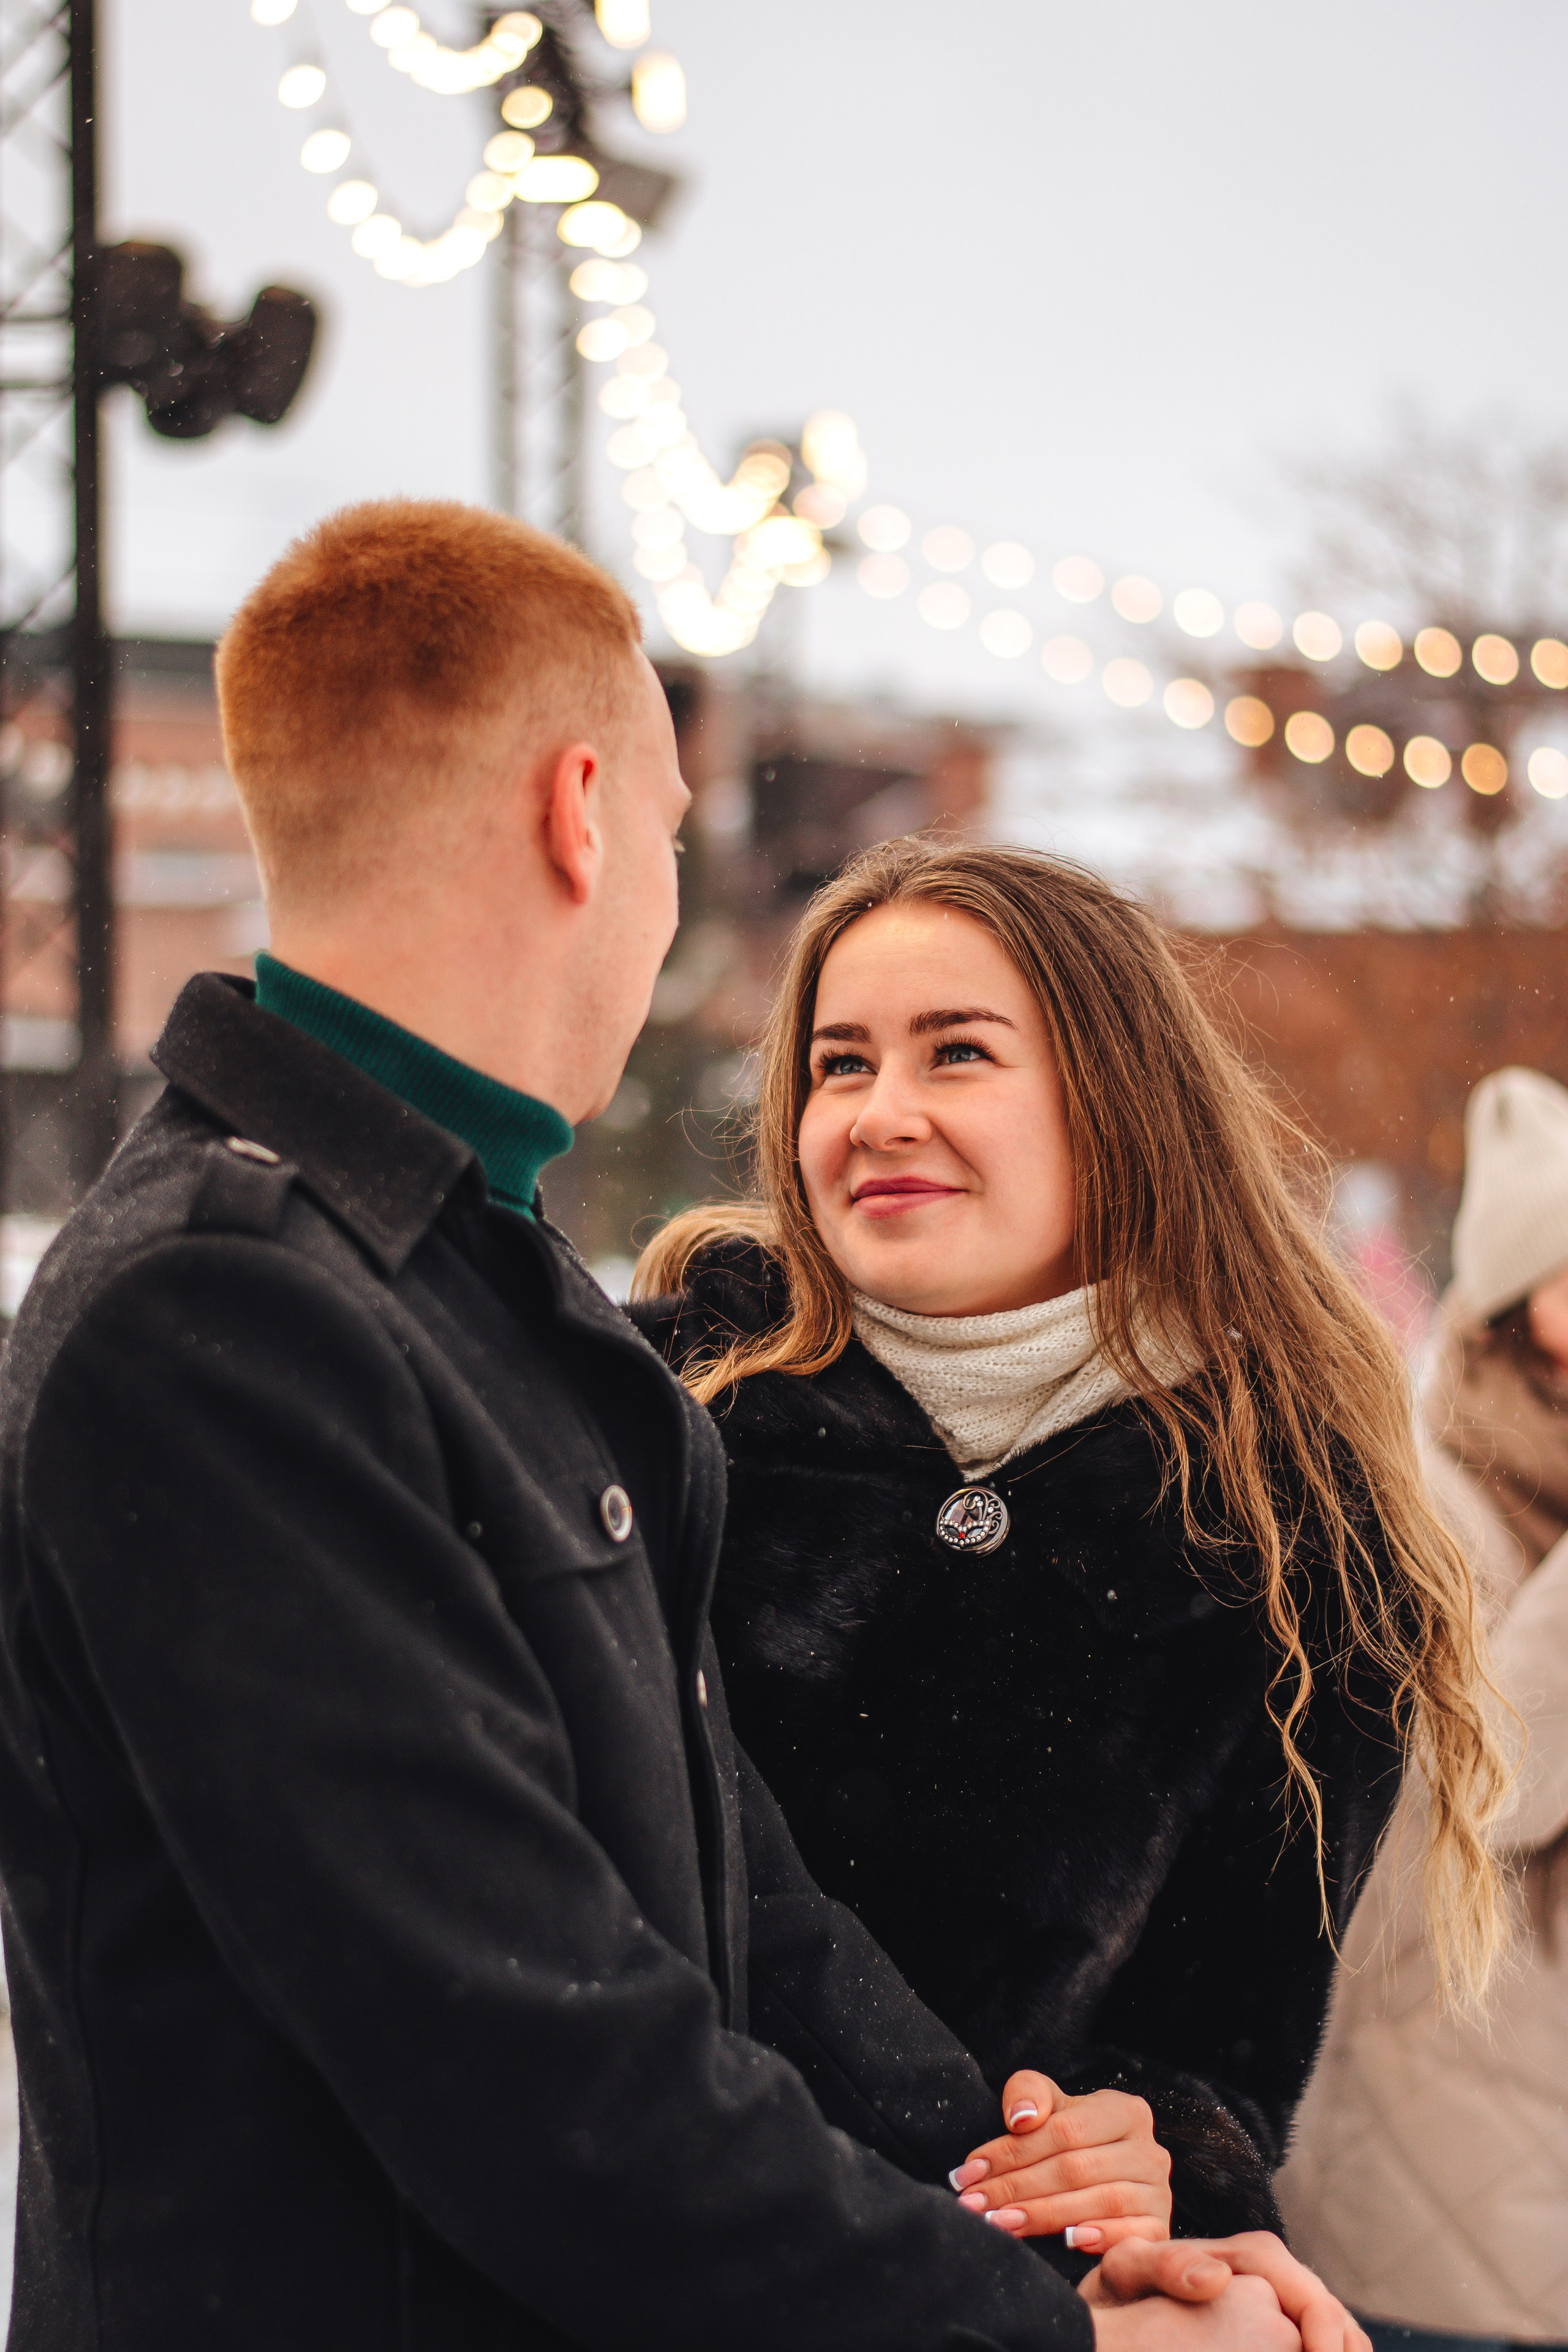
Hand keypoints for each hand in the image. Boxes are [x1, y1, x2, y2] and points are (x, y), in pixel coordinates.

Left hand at [948, 2069, 1172, 2247]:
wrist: (1104, 2170)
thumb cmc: (1069, 2135)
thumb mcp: (1048, 2103)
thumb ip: (1029, 2092)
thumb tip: (1021, 2117)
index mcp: (1126, 2111)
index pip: (1064, 2131)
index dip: (1012, 2151)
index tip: (970, 2170)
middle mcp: (1149, 2150)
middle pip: (1074, 2169)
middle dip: (1016, 2188)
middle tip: (974, 2203)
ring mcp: (1158, 2191)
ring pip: (1098, 2202)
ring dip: (1043, 2216)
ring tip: (999, 2222)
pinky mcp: (1160, 2227)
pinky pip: (1132, 2235)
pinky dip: (1100, 2237)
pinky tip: (1067, 2242)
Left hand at [1082, 2235, 1367, 2351]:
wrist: (1114, 2308)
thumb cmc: (1121, 2290)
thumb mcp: (1129, 2269)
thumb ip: (1167, 2265)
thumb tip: (1219, 2278)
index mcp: (1257, 2256)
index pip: (1315, 2303)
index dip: (1327, 2342)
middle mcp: (1279, 2276)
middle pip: (1337, 2325)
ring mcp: (1284, 2304)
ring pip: (1342, 2340)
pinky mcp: (1282, 2330)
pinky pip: (1325, 2349)